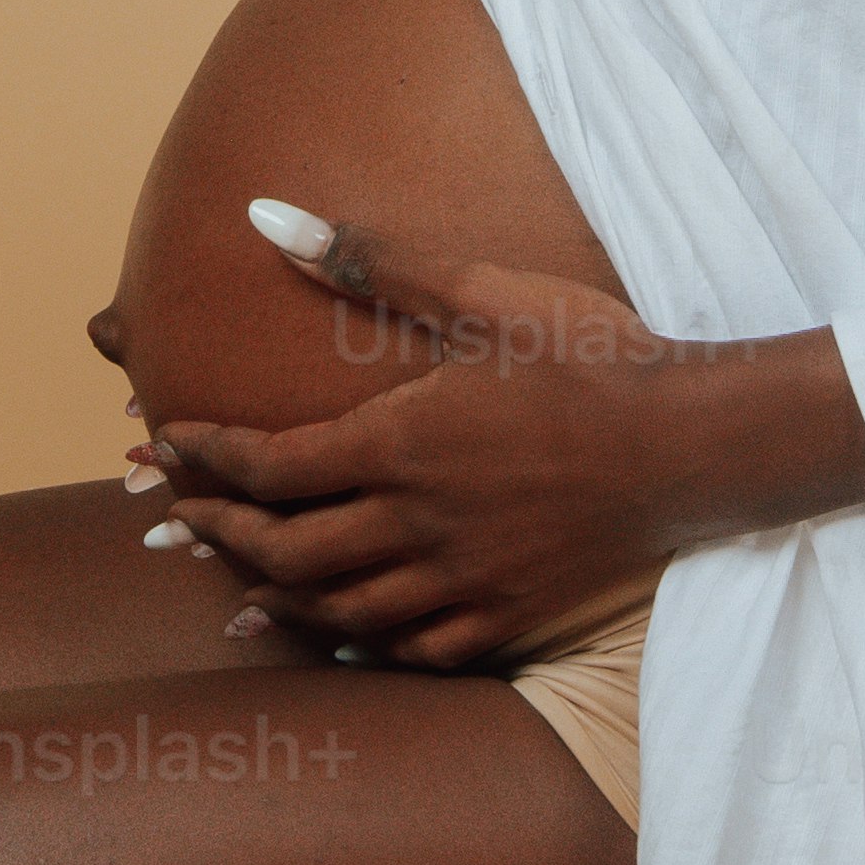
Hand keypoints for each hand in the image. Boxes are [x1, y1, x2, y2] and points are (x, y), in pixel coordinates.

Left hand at [141, 201, 864, 673]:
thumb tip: (265, 215)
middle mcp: (416, 526)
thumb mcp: (480, 294)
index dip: (205, 459)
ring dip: (275, 595)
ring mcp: (461, 583)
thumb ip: (370, 261)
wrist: (695, 445)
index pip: (268, 467)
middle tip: (181, 518)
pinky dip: (360, 639)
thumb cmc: (591, 358)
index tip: (169, 444)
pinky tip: (343, 627)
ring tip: (240, 577)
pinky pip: (410, 649)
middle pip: (285, 551)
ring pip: (338, 611)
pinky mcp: (506, 619)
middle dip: (219, 534)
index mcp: (400, 445)